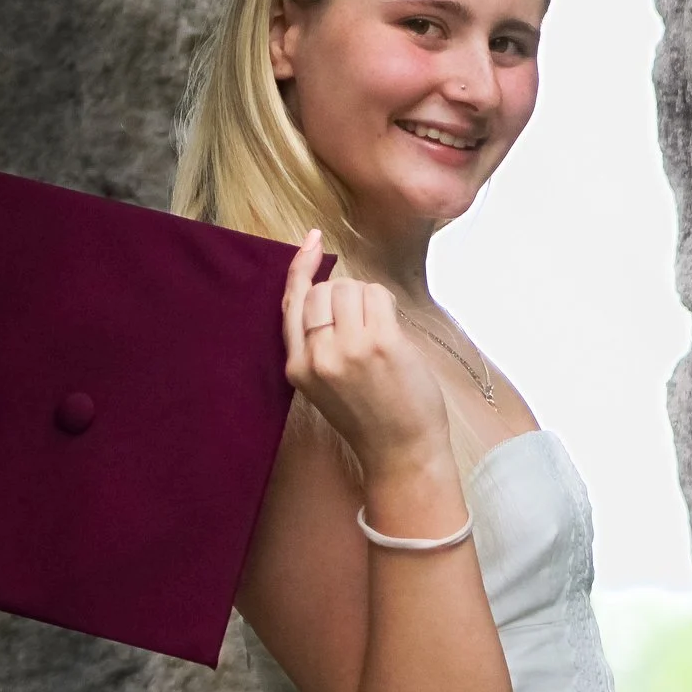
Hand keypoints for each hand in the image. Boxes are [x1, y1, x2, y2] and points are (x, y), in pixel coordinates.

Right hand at [280, 231, 449, 473]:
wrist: (400, 450)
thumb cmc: (369, 415)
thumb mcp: (324, 383)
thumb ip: (316, 342)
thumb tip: (326, 288)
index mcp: (296, 366)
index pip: (291, 303)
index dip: (300, 268)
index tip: (310, 242)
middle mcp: (316, 355)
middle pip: (322, 290)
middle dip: (344, 294)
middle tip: (362, 322)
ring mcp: (348, 349)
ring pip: (350, 288)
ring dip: (367, 298)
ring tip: (378, 332)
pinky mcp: (380, 344)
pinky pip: (376, 295)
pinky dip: (385, 303)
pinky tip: (391, 329)